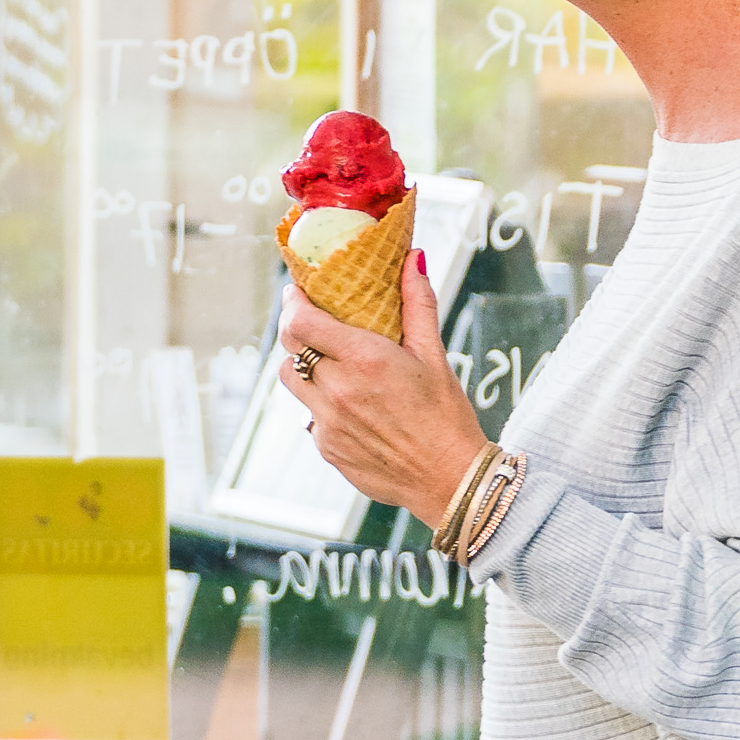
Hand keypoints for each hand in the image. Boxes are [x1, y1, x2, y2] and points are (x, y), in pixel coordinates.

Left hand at [277, 255, 494, 525]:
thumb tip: (412, 258)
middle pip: (289, 348)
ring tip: (327, 363)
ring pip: (291, 382)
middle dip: (295, 328)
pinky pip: (309, 415)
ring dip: (302, 366)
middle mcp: (338, 391)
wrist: (450, 481)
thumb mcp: (435, 355)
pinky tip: (349, 404)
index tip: (297, 292)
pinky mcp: (327, 448)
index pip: (300, 321)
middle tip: (309, 320)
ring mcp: (328, 423)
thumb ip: (417, 303)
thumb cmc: (447, 417)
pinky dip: (321, 403)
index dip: (292, 302)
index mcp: (364, 361)